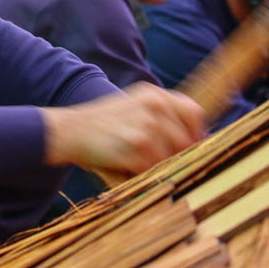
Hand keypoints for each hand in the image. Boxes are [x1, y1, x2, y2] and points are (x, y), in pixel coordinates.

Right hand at [40, 82, 206, 177]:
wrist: (70, 130)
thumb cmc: (104, 123)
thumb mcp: (134, 106)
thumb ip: (163, 115)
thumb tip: (198, 139)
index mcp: (155, 95)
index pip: (195, 113)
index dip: (195, 133)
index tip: (188, 146)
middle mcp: (154, 107)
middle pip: (187, 140)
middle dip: (176, 155)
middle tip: (154, 159)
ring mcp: (147, 127)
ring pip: (172, 158)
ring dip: (158, 166)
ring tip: (136, 161)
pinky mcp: (137, 148)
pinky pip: (154, 169)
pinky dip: (143, 173)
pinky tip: (127, 166)